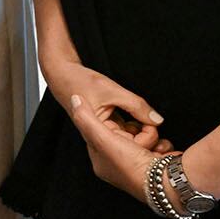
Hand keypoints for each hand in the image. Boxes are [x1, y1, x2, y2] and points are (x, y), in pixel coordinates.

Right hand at [45, 60, 170, 152]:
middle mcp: (100, 137)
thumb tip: (157, 120)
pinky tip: (142, 119)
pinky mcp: (106, 125)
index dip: (145, 136)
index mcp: (97, 134)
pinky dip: (134, 126)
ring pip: (128, 137)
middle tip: (156, 125)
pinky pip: (124, 130)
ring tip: (151, 123)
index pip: (128, 144)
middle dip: (145, 137)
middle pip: (129, 144)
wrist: (61, 74)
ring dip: (141, 132)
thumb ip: (136, 106)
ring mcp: (103, 132)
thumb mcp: (112, 91)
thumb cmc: (80, 82)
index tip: (153, 123)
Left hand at [66, 93, 176, 206]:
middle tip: (142, 135)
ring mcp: (138, 167)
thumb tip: (75, 98)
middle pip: (126, 133)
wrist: (168, 185)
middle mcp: (118, 166)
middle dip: (138, 131)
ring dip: (152, 137)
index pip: (104, 131)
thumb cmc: (131, 166)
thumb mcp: (102, 138)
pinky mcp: (156, 166)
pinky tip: (163, 151)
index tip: (122, 126)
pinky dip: (163, 146)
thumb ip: (86, 117)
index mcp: (102, 161)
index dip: (114, 124)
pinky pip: (158, 147)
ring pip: (143, 138)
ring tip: (155, 146)